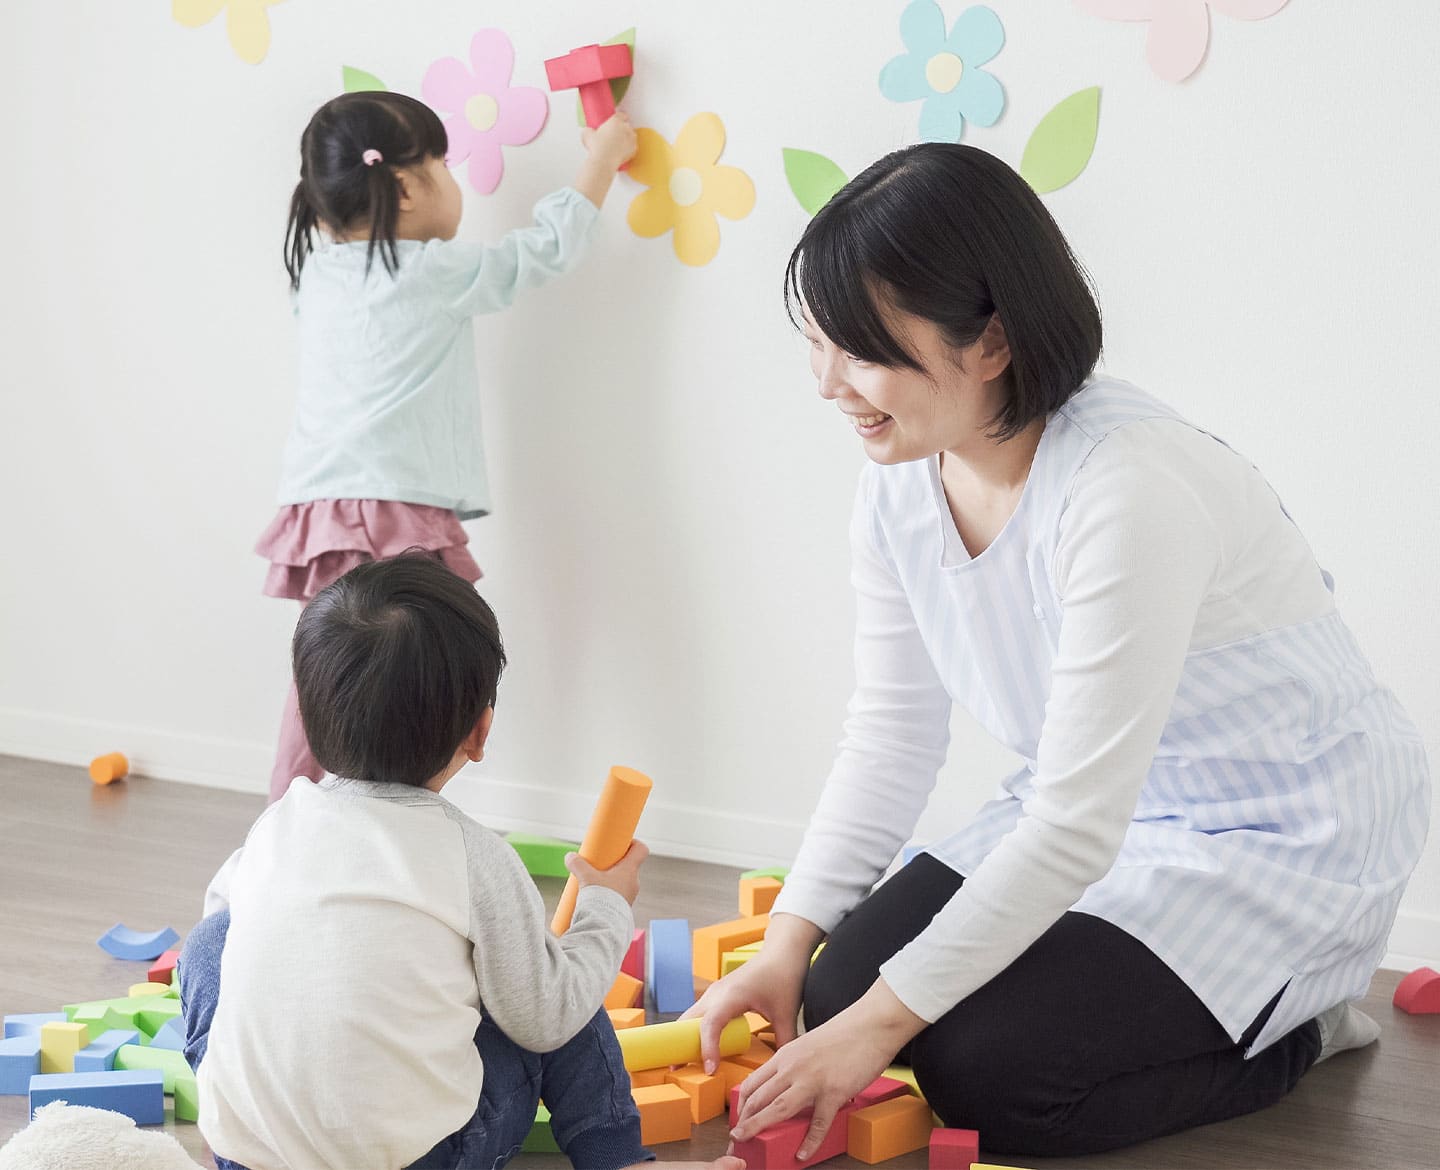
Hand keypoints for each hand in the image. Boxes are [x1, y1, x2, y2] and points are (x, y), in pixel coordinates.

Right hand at [565, 839, 647, 904]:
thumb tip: (570, 857)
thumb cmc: (599, 898)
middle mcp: (633, 882)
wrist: (604, 926)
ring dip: (610, 881)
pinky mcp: (623, 909)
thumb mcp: (586, 877)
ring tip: (593, 884)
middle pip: (628, 866)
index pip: (641, 850)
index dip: (632, 843)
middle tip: (599, 864)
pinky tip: (595, 898)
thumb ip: (577, 864)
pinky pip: (618, 897)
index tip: (619, 844)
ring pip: (622, 882)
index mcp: (629, 870)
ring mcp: (630, 897)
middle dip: (614, 864)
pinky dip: (609, 894)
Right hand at [582, 111, 637, 171]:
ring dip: (627, 138)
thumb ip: (589, 130)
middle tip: (615, 136)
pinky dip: (629, 148)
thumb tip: (588, 131)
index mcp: (616, 121)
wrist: (604, 161)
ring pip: (631, 135)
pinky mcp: (634, 148)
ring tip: (619, 144)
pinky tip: (622, 151)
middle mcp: (626, 127)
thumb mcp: (587, 134)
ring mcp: (632, 138)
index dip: (619, 119)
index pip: (622, 115)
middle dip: (622, 129)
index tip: (617, 122)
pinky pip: (633, 146)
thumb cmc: (596, 147)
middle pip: (627, 125)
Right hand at [681, 914, 821, 1072]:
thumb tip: (781, 1069)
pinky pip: (699, 1014)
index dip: (707, 1047)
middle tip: (676, 1070)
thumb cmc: (784, 976)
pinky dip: (694, 1030)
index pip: (710, 1024)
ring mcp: (715, 992)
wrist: (782, 950)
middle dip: (680, 1044)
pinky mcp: (717, 994)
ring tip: (684, 1063)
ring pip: (690, 1016)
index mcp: (732, 995)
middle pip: (689, 1020)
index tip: (710, 1069)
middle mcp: (717, 993)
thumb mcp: (787, 1013)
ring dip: (685, 1037)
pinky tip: (699, 1047)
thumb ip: (784, 1041)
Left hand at [730, 981, 925, 1160]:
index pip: (752, 1084)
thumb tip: (786, 1086)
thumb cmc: (843, 1033)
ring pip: (777, 1109)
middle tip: (737, 1139)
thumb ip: (794, 1064)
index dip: (741, 1106)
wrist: (871, 1024)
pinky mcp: (834, 1092)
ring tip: (747, 1143)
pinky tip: (802, 1154)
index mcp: (785, 1055)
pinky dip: (809, 1142)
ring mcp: (812, 1080)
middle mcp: (793, 1068)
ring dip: (758, 1128)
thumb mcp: (807, 1045)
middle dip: (743, 1122)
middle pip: (758, 1098)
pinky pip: (818, 1123)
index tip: (738, 1121)